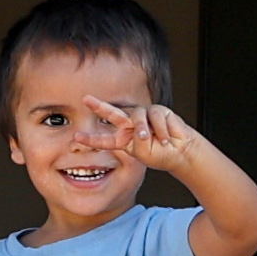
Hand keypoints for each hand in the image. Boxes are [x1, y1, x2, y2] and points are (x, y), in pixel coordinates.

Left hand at [81, 98, 208, 175]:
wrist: (179, 152)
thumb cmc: (160, 155)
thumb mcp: (142, 153)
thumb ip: (135, 139)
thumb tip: (136, 126)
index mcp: (124, 139)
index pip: (105, 139)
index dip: (91, 139)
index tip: (76, 137)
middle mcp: (131, 125)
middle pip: (112, 113)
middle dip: (99, 106)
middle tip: (86, 100)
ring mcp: (143, 117)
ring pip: (137, 116)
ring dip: (143, 128)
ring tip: (149, 138)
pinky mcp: (158, 111)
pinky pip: (155, 116)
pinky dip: (160, 129)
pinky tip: (165, 138)